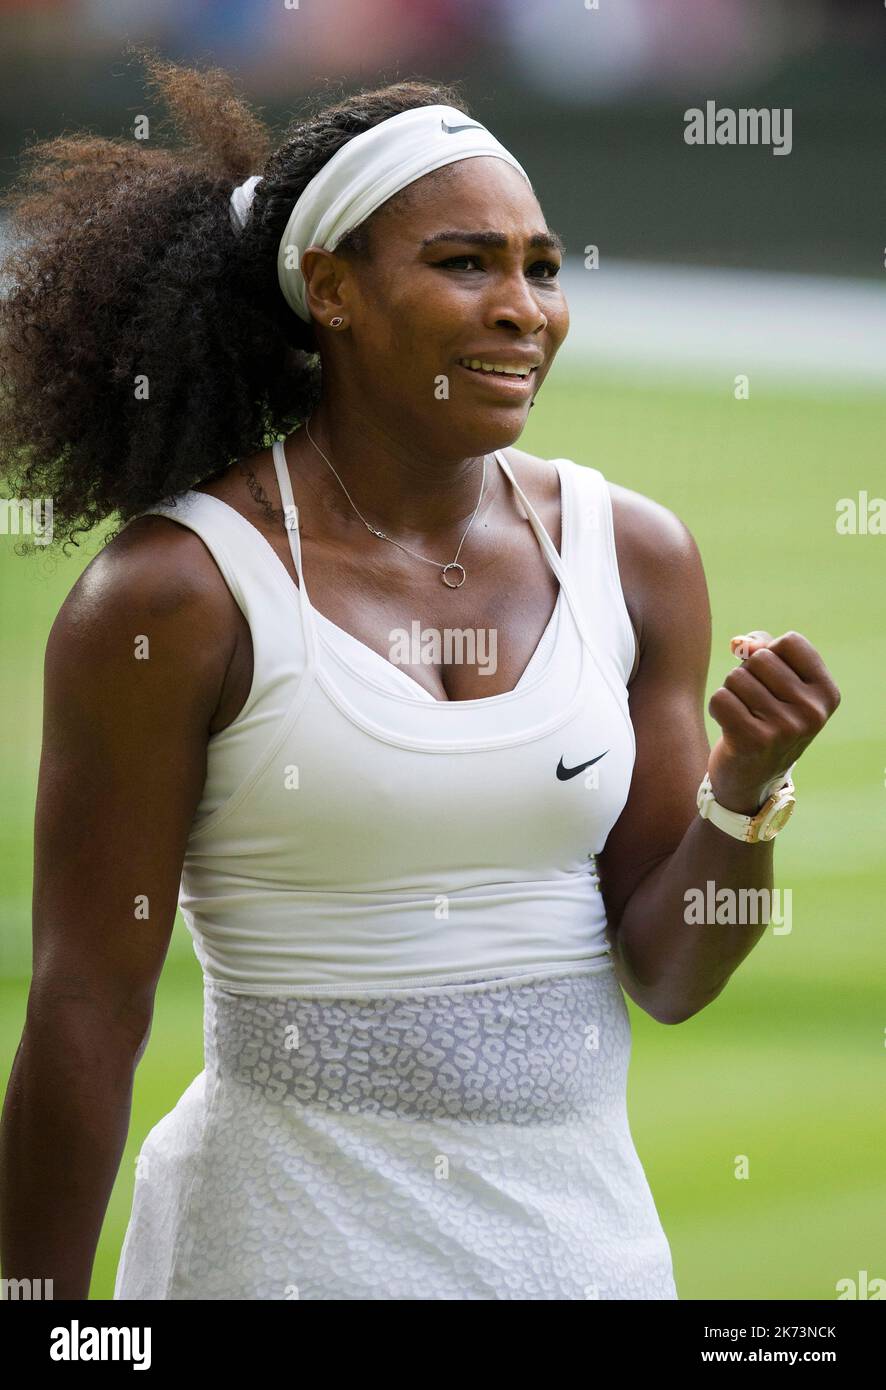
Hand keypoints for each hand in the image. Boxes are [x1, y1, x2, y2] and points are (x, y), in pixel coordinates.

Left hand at [706, 630, 840, 813]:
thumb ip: (763, 649)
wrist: (752, 777)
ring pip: (737, 677)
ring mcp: (785, 728)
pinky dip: (718, 708)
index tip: (770, 678)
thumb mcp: (778, 683)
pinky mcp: (754, 740)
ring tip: (744, 715)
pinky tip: (730, 726)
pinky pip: (721, 698)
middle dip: (747, 674)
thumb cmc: (766, 718)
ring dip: (732, 692)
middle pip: (760, 658)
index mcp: (826, 693)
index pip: (790, 642)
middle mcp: (812, 711)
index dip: (770, 652)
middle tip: (754, 703)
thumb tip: (741, 643)